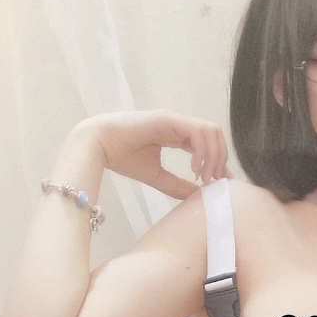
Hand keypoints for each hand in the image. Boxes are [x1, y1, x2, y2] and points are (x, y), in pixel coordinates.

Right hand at [75, 109, 232, 198]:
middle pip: (215, 135)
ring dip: (214, 155)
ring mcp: (174, 120)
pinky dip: (202, 151)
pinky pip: (197, 131)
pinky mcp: (168, 119)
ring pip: (210, 131)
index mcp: (176, 135)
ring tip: (204, 177)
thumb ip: (177, 185)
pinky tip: (194, 169)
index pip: (207, 144)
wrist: (97, 145)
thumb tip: (198, 197)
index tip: (220, 184)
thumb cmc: (122, 158)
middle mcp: (179, 125)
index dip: (218, 162)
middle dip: (220, 159)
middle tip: (214, 182)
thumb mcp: (156, 176)